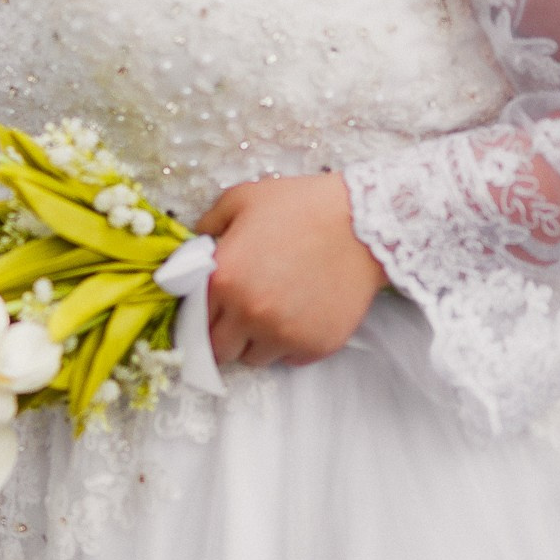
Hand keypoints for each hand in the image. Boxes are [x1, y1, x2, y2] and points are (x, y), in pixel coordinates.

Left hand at [196, 173, 388, 367]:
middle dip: (225, 336)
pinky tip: (301, 315)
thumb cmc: (301, 205)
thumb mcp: (240, 200)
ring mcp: (284, 334)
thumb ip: (207, 226)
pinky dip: (290, 345)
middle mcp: (249, 314)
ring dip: (257, 342)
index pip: (194, 320)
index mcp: (222, 281)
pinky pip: (291, 360)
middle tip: (239, 318)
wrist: (365, 221)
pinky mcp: (316, 346)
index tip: (213, 310)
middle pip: (220, 351)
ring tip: (274, 313)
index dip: (202, 315)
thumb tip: (194, 247)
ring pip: (255, 359)